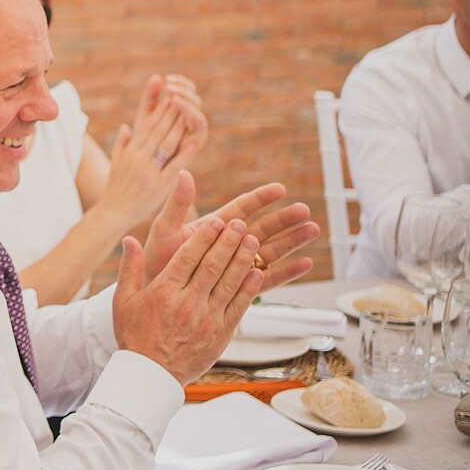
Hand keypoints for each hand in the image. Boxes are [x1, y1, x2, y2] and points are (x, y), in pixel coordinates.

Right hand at [101, 74, 207, 226]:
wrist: (111, 213)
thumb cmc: (114, 190)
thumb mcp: (115, 164)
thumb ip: (122, 144)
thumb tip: (127, 127)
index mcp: (130, 149)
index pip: (143, 119)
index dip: (152, 100)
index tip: (159, 83)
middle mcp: (138, 155)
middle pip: (156, 126)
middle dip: (169, 106)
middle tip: (179, 88)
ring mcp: (148, 168)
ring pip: (166, 140)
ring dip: (177, 121)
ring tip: (186, 104)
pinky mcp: (159, 183)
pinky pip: (175, 163)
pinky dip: (185, 149)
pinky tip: (193, 136)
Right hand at [113, 218, 263, 382]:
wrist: (151, 375)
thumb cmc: (135, 336)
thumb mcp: (123, 301)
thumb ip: (130, 268)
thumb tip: (130, 240)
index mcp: (164, 291)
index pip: (188, 257)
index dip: (204, 237)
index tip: (216, 221)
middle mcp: (187, 302)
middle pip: (213, 265)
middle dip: (228, 242)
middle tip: (239, 224)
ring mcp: (207, 318)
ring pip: (230, 282)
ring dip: (243, 259)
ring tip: (253, 240)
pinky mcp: (221, 333)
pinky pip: (239, 306)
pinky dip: (249, 288)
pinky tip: (257, 272)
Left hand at [143, 174, 316, 289]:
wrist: (156, 295)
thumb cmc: (156, 261)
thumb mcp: (164, 230)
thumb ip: (176, 205)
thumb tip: (183, 174)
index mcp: (213, 227)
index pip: (241, 208)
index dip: (261, 199)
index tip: (281, 189)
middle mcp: (229, 244)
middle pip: (262, 228)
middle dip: (283, 219)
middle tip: (304, 210)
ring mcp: (237, 265)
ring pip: (271, 250)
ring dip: (292, 241)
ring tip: (313, 230)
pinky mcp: (241, 286)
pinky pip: (268, 278)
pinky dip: (287, 272)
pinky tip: (305, 264)